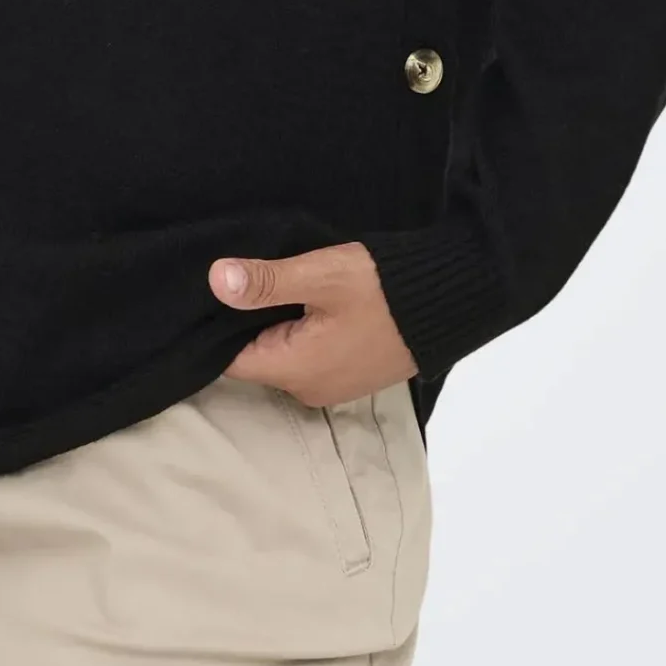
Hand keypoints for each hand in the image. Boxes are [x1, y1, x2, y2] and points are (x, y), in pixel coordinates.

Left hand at [210, 241, 417, 406]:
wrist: (450, 300)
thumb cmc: (382, 288)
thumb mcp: (320, 276)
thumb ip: (266, 282)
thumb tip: (214, 281)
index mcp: (295, 372)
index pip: (229, 361)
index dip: (217, 327)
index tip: (215, 294)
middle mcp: (309, 389)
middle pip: (256, 358)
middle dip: (247, 323)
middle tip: (244, 280)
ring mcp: (332, 385)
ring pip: (283, 355)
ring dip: (276, 325)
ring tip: (271, 284)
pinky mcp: (351, 374)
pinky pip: (309, 355)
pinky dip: (301, 331)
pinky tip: (303, 300)